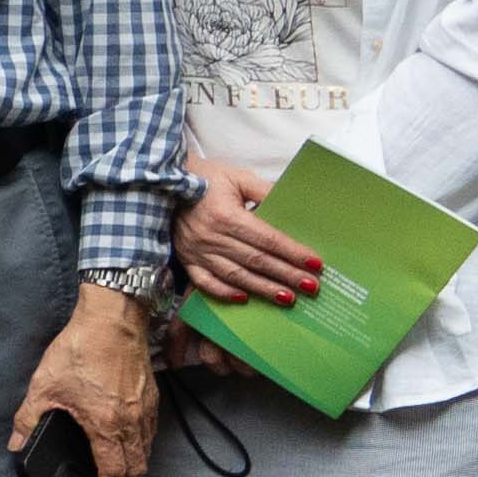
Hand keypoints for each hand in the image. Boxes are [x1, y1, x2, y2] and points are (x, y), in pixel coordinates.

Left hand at [13, 282, 158, 476]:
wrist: (112, 320)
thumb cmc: (79, 351)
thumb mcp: (44, 386)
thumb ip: (28, 418)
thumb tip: (17, 443)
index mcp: (106, 426)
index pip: (114, 473)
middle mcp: (132, 423)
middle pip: (136, 467)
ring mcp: (146, 410)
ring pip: (146, 449)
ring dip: (133, 461)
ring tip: (113, 461)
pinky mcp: (152, 396)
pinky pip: (151, 430)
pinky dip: (140, 440)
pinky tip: (123, 433)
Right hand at [175, 158, 321, 310]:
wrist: (162, 183)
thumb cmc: (203, 178)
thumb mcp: (236, 177)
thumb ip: (264, 190)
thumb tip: (291, 207)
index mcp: (226, 216)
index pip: (267, 239)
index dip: (292, 252)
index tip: (315, 264)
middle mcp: (211, 237)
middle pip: (256, 260)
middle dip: (286, 274)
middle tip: (311, 287)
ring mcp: (197, 251)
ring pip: (235, 275)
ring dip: (263, 288)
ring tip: (287, 298)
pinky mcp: (186, 259)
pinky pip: (205, 282)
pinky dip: (223, 293)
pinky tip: (244, 299)